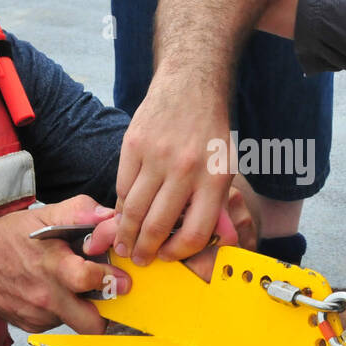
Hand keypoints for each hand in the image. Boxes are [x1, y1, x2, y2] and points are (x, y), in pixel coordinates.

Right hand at [0, 196, 130, 334]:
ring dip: (83, 306)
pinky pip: (60, 322)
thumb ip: (79, 211)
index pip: (89, 280)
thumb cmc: (6, 240)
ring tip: (72, 284)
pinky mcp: (33, 326)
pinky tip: (52, 290)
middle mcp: (46, 298)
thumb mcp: (41, 216)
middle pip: (92, 323)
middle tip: (105, 291)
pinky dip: (63, 308)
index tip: (119, 275)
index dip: (110, 277)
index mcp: (52, 267)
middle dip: (106, 311)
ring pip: (78, 322)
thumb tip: (109, 215)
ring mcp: (39, 316)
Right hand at [113, 77, 233, 264]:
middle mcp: (186, 169)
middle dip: (145, 250)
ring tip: (123, 244)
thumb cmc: (209, 131)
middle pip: (158, 225)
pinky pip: (122, 186)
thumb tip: (191, 240)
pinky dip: (121, 204)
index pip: (194, 232)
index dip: (178, 253)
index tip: (168, 257)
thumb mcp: (224, 165)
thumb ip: (210, 201)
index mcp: (214, 178)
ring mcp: (157, 156)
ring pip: (135, 209)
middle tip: (138, 259)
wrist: (190, 86)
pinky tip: (123, 213)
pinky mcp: (133, 144)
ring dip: (126, 233)